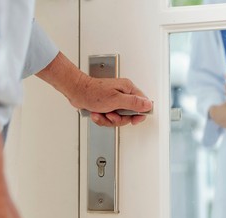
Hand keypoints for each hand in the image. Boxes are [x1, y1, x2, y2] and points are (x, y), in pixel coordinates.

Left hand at [36, 52, 152, 126]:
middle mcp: (123, 94)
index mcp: (128, 89)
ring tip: (101, 113)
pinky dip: (102, 119)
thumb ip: (134, 103)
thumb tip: (148, 105)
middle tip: (111, 115)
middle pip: (130, 115)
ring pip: (119, 118)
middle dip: (118, 119)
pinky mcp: (108, 106)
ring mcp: (115, 101)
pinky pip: (110, 118)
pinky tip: (97, 113)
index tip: (133, 120)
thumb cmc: (92, 93)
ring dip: (108, 119)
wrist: (76, 92)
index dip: (139, 114)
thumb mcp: (116, 99)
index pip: (143, 103)